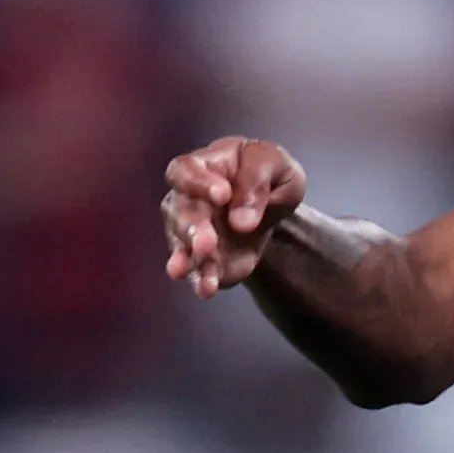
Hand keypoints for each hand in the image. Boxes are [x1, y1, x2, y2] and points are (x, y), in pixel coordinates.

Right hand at [159, 137, 310, 295]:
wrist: (273, 202)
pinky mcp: (204, 259)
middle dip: (193, 230)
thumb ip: (257, 181)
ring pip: (183, 247)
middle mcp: (186, 200)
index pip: (184, 171)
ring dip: (193, 263)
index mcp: (201, 166)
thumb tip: (241, 221)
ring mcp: (191, 232)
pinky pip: (197, 271)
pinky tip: (208, 289)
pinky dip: (202, 281)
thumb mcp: (274, 163)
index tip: (223, 194)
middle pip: (180, 213)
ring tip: (206, 280)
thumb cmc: (267, 171)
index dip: (198, 183)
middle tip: (206, 244)